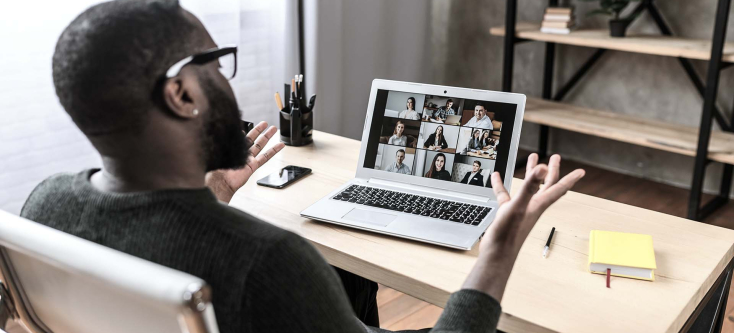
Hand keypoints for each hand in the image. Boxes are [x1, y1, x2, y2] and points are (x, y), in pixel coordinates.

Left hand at [206, 121, 285, 202]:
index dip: (244, 131)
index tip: (247, 125)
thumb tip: (238, 132)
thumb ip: (228, 139)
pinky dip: (273, 150)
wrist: (221, 181)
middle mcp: (242, 153)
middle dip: (259, 130)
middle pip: (252, 138)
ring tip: (273, 129)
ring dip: (267, 136)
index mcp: (233, 148)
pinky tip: (280, 145)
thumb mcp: (220, 149)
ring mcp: (249, 159)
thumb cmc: (217, 168)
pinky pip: (266, 157)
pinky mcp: (254, 165)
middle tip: (265, 123)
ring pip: (260, 145)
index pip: (240, 137)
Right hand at [462, 154, 584, 300]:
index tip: (581, 171)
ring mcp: (521, 209)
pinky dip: (502, 185)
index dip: (570, 179)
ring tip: (531, 159)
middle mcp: (532, 206)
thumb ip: (529, 187)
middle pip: (547, 185)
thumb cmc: (509, 234)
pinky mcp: (508, 212)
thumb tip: (542, 169)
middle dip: (552, 170)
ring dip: (531, 174)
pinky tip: (497, 177)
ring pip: (529, 187)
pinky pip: (506, 195)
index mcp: (539, 204)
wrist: (497, 254)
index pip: (558, 188)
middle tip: (555, 157)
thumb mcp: (519, 206)